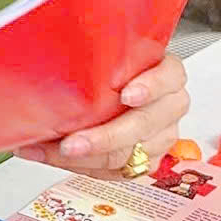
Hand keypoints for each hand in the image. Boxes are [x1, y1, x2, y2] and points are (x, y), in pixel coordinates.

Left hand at [26, 54, 191, 177]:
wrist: (112, 85)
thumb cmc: (110, 66)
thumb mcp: (105, 49)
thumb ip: (91, 50)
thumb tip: (51, 52)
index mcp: (167, 73)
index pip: (169, 77)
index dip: (150, 87)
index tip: (125, 95)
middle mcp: (169, 106)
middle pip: (143, 125)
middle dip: (104, 137)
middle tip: (70, 143)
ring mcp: (162, 136)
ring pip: (129, 155)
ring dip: (87, 158)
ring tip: (52, 151)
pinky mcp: (147, 161)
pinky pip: (117, 171)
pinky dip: (84, 166)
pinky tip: (57, 157)